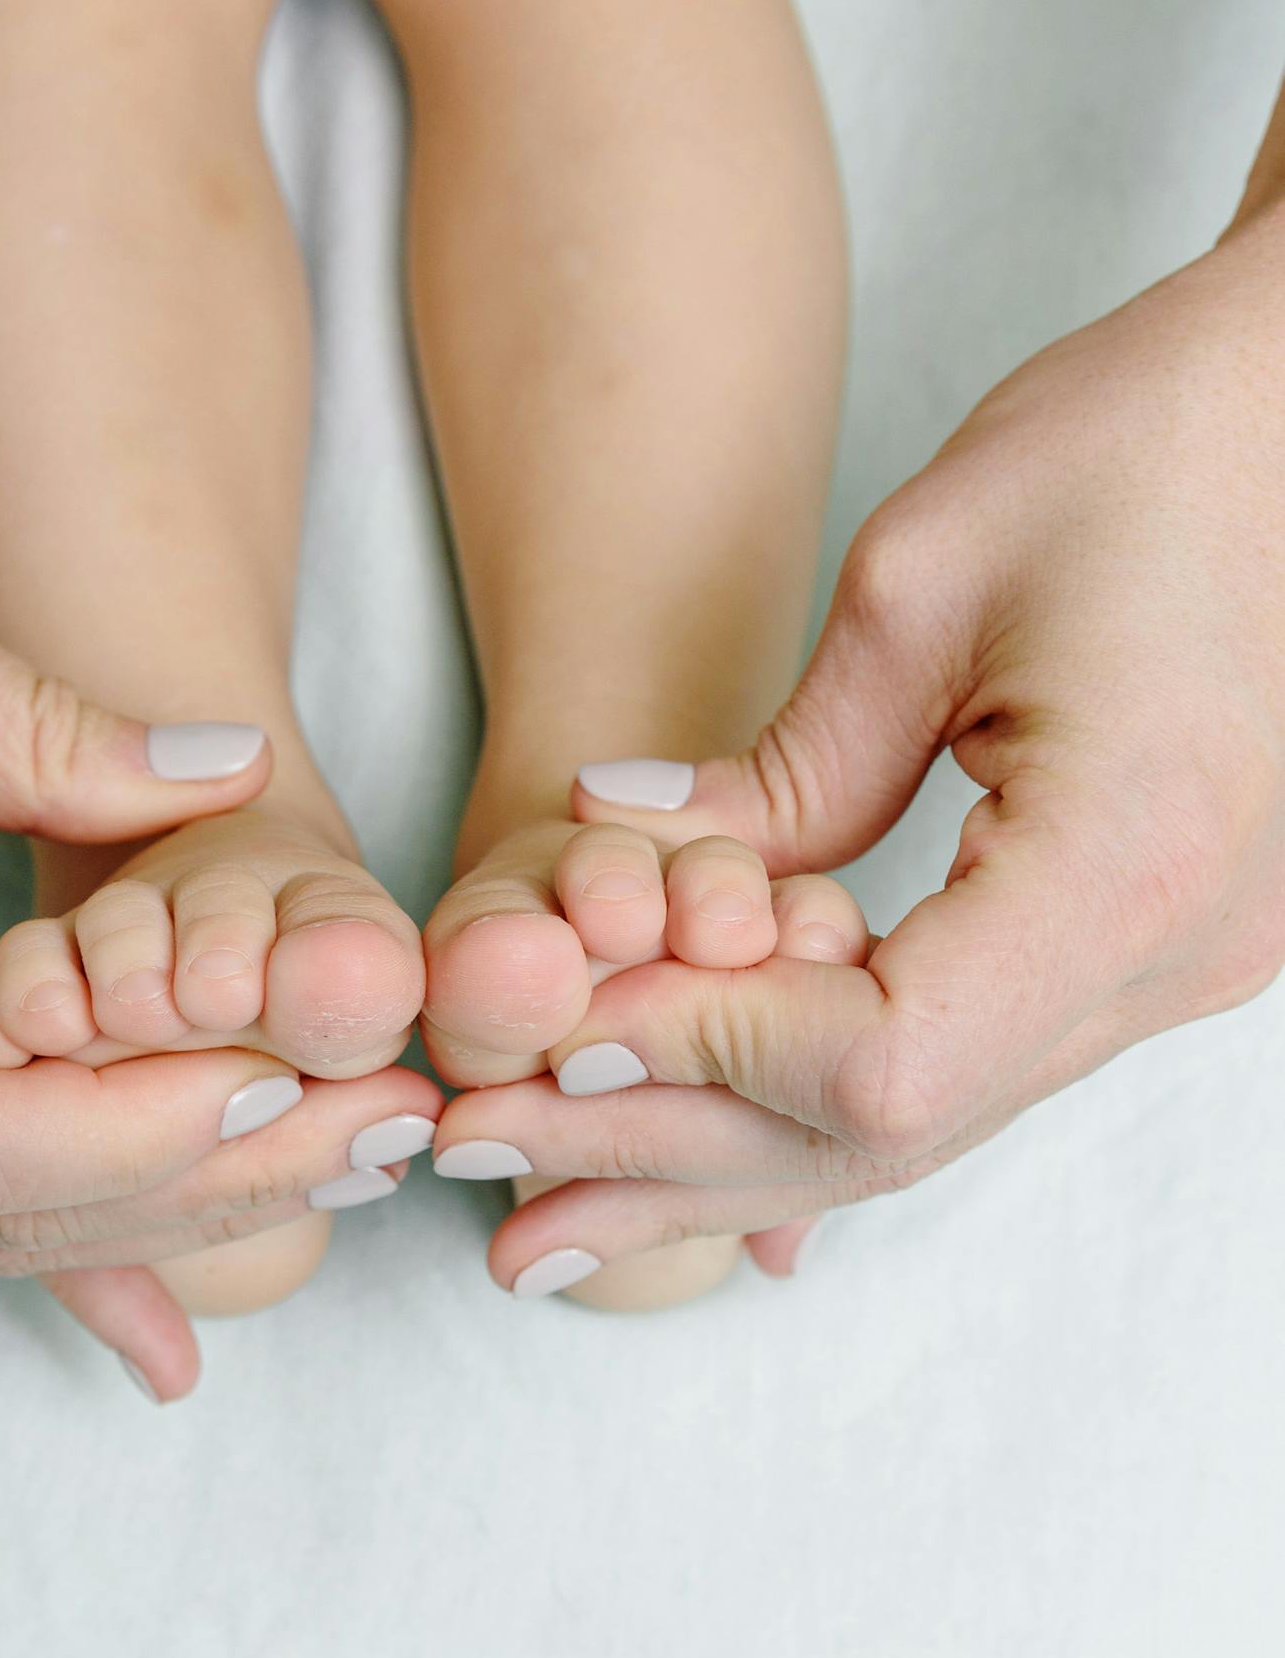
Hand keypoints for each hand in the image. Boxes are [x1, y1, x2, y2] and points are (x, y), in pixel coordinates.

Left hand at [436, 217, 1284, 1288]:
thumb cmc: (1131, 447)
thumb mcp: (918, 582)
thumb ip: (776, 766)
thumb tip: (612, 852)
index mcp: (1128, 863)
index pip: (879, 1061)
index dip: (698, 1062)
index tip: (551, 1039)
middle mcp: (1176, 957)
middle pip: (887, 1133)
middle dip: (667, 1155)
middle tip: (479, 1166)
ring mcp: (1179, 969)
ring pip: (920, 1127)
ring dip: (720, 1163)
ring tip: (542, 1210)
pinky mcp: (1152, 951)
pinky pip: (961, 1068)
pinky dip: (808, 1102)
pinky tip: (689, 1140)